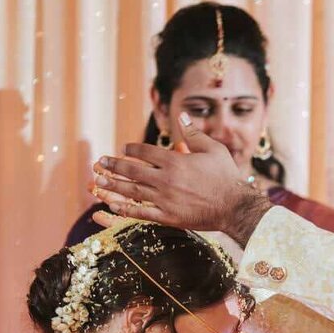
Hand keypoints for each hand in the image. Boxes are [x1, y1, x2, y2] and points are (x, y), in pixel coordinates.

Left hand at [91, 114, 272, 243]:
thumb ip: (193, 133)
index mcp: (175, 160)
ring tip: (98, 182)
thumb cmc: (226, 176)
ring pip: (132, 191)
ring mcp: (165, 199)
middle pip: (132, 170)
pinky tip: (113, 205)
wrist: (235, 206)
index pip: (145, 152)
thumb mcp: (213, 149)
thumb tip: (181, 115)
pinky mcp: (168, 217)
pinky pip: (141, 212)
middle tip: (100, 162)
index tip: (123, 148)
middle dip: (114, 165)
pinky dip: (126, 209)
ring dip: (113, 185)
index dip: (131, 149)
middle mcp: (165, 179)